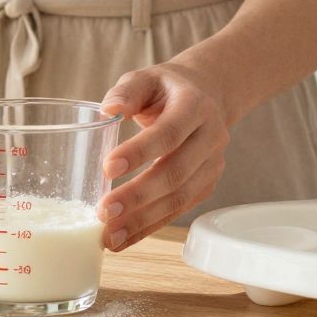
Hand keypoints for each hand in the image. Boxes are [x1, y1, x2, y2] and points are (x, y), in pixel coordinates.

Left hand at [97, 62, 233, 251]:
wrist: (206, 96)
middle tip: (104, 210)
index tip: (108, 168)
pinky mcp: (206, 185)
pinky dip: (150, 227)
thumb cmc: (167, 89)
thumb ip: (127, 91)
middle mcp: (211, 137)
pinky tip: (124, 238)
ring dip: (142, 220)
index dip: (140, 152)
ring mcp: (212, 165)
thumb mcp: (146, 78)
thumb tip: (108, 110)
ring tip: (109, 235)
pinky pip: (178, 210)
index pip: (169, 133)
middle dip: (138, 195)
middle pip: (176, 172)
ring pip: (179, 199)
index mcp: (196, 106)